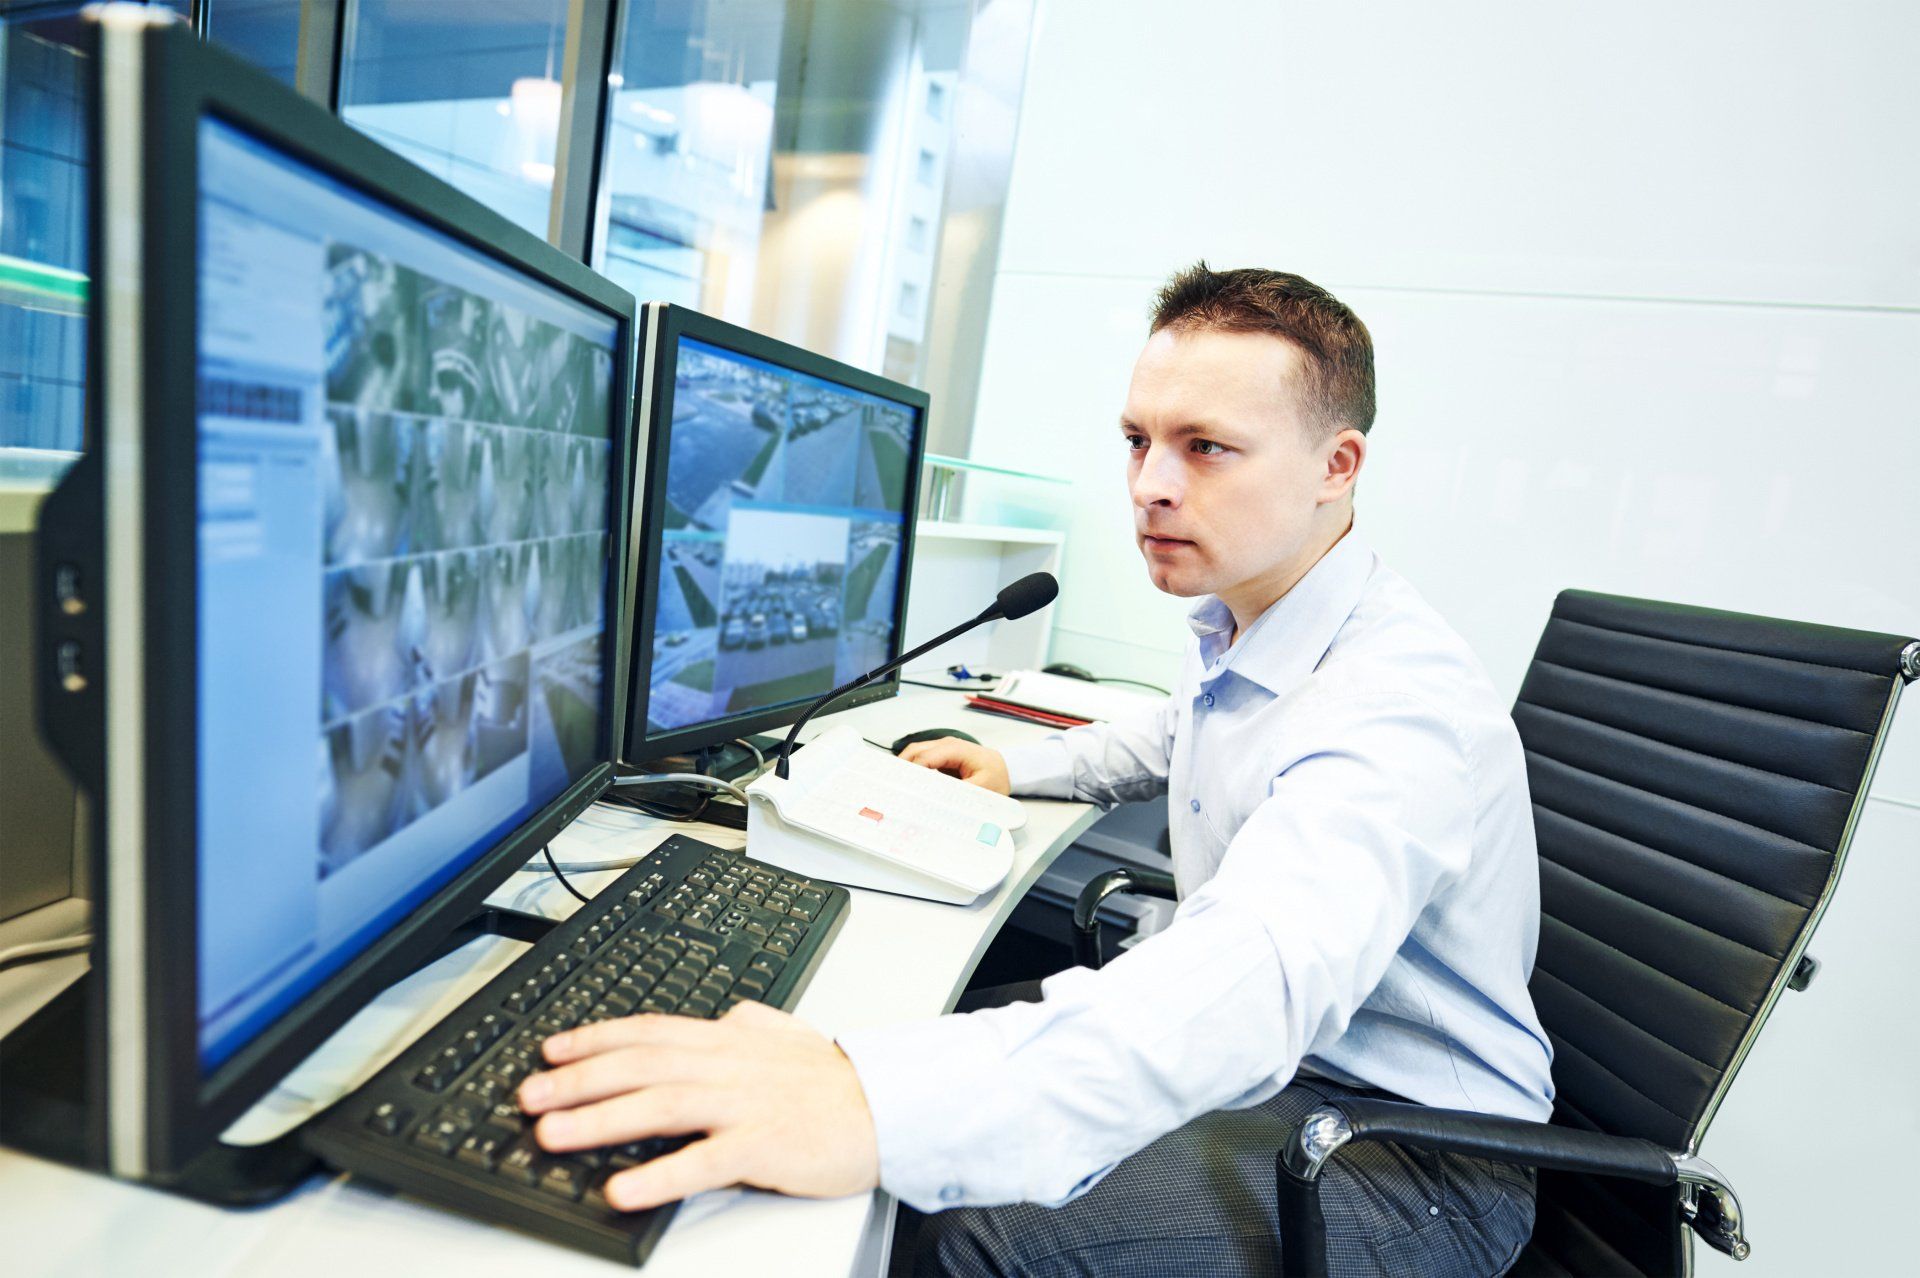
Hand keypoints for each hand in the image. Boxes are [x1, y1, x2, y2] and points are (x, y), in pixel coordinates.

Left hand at [516, 1002, 879, 1210]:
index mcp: (728, 1039)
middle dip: (577, 1079)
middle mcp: (728, 1064)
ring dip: (599, 1120)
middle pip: (640, 1065)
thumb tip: (725, 1013)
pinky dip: (659, 1174)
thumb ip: (750, 1023)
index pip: (648, 1030)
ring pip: (660, 1104)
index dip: (593, 1038)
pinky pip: (702, 1160)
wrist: (889, 1107)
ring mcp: (744, 1103)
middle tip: (530, 1096)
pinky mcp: (763, 1146)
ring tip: (553, 1135)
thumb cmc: (834, 1080)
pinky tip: (622, 1190)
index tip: (550, 1049)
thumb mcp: (785, 1035)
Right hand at [898, 738, 1010, 793]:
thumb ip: (961, 792)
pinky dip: (912, 771)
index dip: (912, 772)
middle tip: (893, 788)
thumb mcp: (983, 788)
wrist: (1006, 769)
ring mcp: (942, 749)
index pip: (926, 757)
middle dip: (902, 768)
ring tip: (896, 788)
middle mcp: (946, 745)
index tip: (903, 789)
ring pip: (914, 754)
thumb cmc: (997, 775)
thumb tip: (940, 799)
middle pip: (915, 752)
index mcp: (957, 749)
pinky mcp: (940, 757)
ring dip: (905, 769)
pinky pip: (921, 761)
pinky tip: (908, 785)